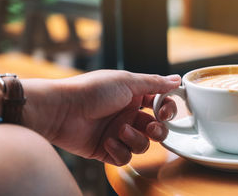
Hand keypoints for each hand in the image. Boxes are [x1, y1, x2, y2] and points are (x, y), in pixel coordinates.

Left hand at [21, 70, 180, 165]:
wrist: (61, 110)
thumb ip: (154, 83)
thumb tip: (177, 80)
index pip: (160, 105)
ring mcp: (118, 133)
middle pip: (157, 129)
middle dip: (158, 130)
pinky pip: (124, 157)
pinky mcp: (107, 149)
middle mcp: (128, 115)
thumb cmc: (92, 90)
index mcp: (134, 97)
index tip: (165, 112)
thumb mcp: (126, 82)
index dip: (167, 110)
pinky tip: (107, 141)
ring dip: (135, 139)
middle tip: (151, 127)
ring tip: (120, 131)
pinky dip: (119, 150)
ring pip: (143, 145)